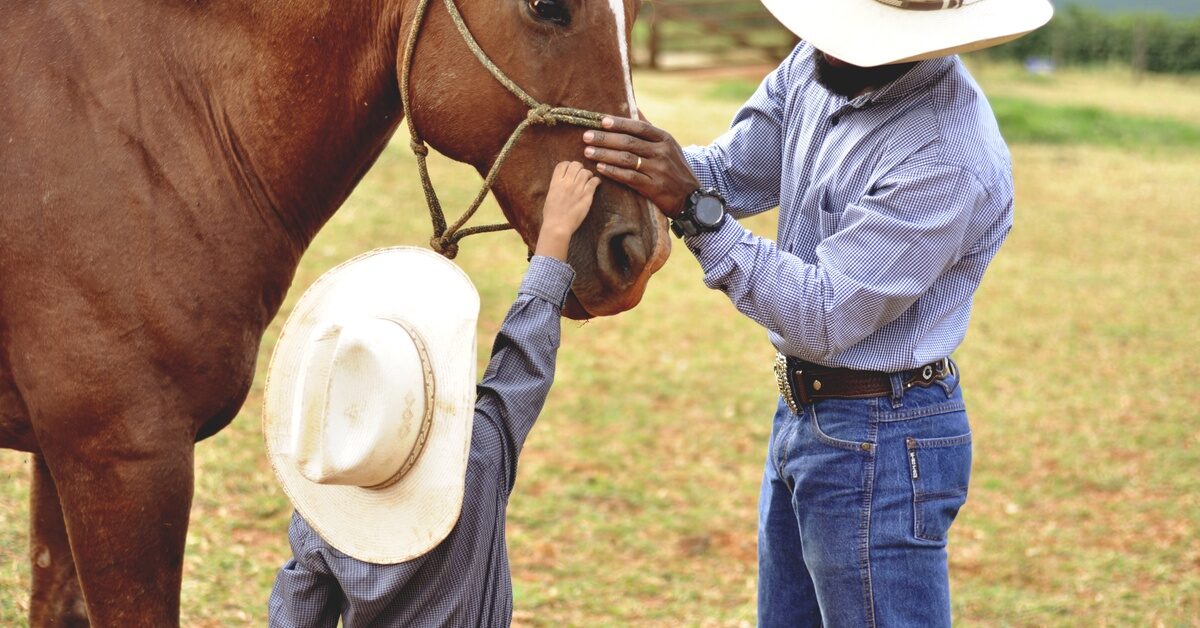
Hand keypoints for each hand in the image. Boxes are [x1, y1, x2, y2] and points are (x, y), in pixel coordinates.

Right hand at [535, 161, 600, 261]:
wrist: (557, 227)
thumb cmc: (552, 215)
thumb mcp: (550, 196)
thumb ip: (556, 186)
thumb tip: (561, 182)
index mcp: (555, 183)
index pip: (562, 164)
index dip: (568, 165)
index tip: (571, 170)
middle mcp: (566, 183)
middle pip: (575, 165)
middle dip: (579, 167)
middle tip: (581, 174)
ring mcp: (577, 189)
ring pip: (585, 172)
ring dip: (588, 174)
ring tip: (589, 179)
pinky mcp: (586, 196)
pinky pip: (594, 181)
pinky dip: (596, 181)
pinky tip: (597, 184)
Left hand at [582, 117, 699, 217]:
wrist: (691, 196)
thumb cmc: (674, 167)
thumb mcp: (668, 144)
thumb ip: (649, 128)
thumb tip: (633, 107)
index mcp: (664, 139)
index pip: (638, 127)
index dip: (619, 123)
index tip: (601, 121)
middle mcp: (661, 152)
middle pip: (629, 142)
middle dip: (605, 138)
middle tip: (587, 136)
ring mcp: (657, 170)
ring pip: (626, 159)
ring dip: (605, 155)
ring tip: (588, 152)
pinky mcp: (653, 187)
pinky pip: (629, 178)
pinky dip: (613, 172)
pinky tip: (600, 169)